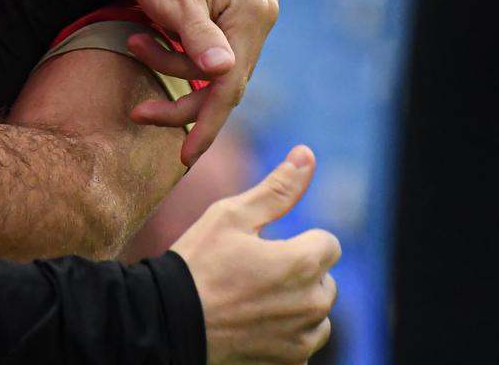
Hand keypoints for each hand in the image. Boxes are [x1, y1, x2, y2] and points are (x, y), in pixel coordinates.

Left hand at [116, 0, 278, 165]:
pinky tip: (151, 40)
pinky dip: (180, 53)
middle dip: (182, 100)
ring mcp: (248, 12)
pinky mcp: (232, 9)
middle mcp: (259, 15)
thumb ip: (197, 37)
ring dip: (173, 65)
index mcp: (252, 14)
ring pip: (215, 67)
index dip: (206, 124)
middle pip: (225, 81)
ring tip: (134, 40)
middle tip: (138, 110)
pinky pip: (211, 48)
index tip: (183, 157)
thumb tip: (223, 77)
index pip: (231, 86)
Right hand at [172, 146, 339, 363]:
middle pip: (325, 279)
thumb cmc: (198, 263)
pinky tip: (251, 322)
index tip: (265, 246)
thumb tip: (307, 154)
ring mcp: (303, 338)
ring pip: (317, 313)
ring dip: (296, 304)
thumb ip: (277, 189)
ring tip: (251, 298)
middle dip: (299, 272)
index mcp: (303, 263)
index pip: (328, 243)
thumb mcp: (231, 216)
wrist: (169, 320)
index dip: (298, 240)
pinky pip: (302, 342)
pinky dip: (284, 332)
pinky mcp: (290, 361)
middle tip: (252, 271)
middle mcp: (313, 304)